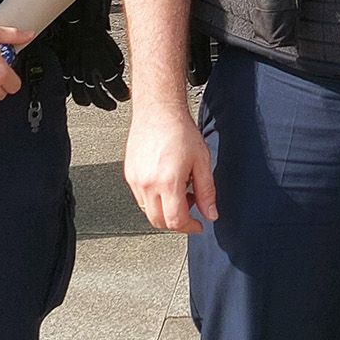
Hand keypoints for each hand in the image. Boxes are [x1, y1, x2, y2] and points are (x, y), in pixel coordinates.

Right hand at [64, 31, 128, 111]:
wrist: (82, 27)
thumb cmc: (100, 37)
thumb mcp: (115, 52)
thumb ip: (118, 67)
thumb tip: (118, 77)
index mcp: (103, 66)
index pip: (115, 88)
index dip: (122, 94)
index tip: (126, 96)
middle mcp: (88, 72)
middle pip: (98, 97)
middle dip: (107, 104)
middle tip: (113, 105)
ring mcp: (76, 73)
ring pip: (81, 96)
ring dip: (92, 102)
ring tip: (98, 102)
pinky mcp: (67, 71)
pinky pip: (69, 88)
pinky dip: (77, 94)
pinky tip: (83, 95)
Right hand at [122, 106, 216, 232]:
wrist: (158, 112)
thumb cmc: (180, 131)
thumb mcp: (202, 162)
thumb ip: (207, 191)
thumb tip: (210, 213)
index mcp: (167, 182)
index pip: (176, 221)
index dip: (190, 227)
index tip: (198, 225)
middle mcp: (147, 184)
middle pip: (159, 221)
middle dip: (177, 222)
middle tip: (190, 209)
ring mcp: (135, 180)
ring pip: (148, 211)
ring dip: (165, 210)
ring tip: (179, 190)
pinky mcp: (129, 174)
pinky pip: (141, 198)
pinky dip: (154, 199)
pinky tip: (166, 184)